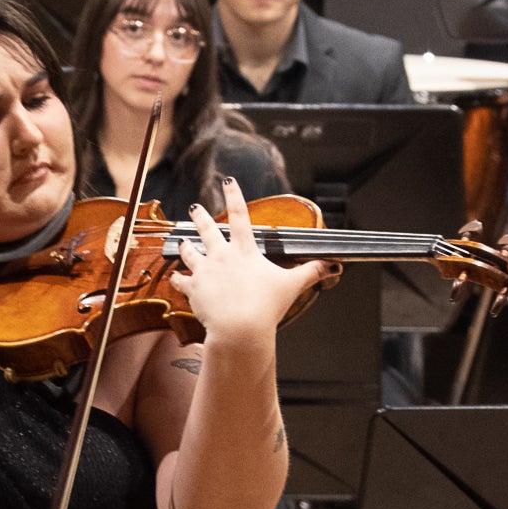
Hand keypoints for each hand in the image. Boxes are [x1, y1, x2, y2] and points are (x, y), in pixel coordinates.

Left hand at [168, 177, 333, 345]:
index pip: (239, 215)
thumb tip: (332, 266)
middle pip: (207, 229)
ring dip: (185, 245)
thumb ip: (311, 272)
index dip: (233, 195)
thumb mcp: (292, 285)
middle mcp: (221, 255)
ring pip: (189, 252)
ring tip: (182, 240)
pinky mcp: (193, 289)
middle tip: (194, 207)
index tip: (227, 181)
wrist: (239, 327)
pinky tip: (174, 276)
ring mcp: (204, 271)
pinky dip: (178, 279)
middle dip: (200, 216)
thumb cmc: (265, 306)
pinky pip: (180, 281)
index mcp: (244, 250)